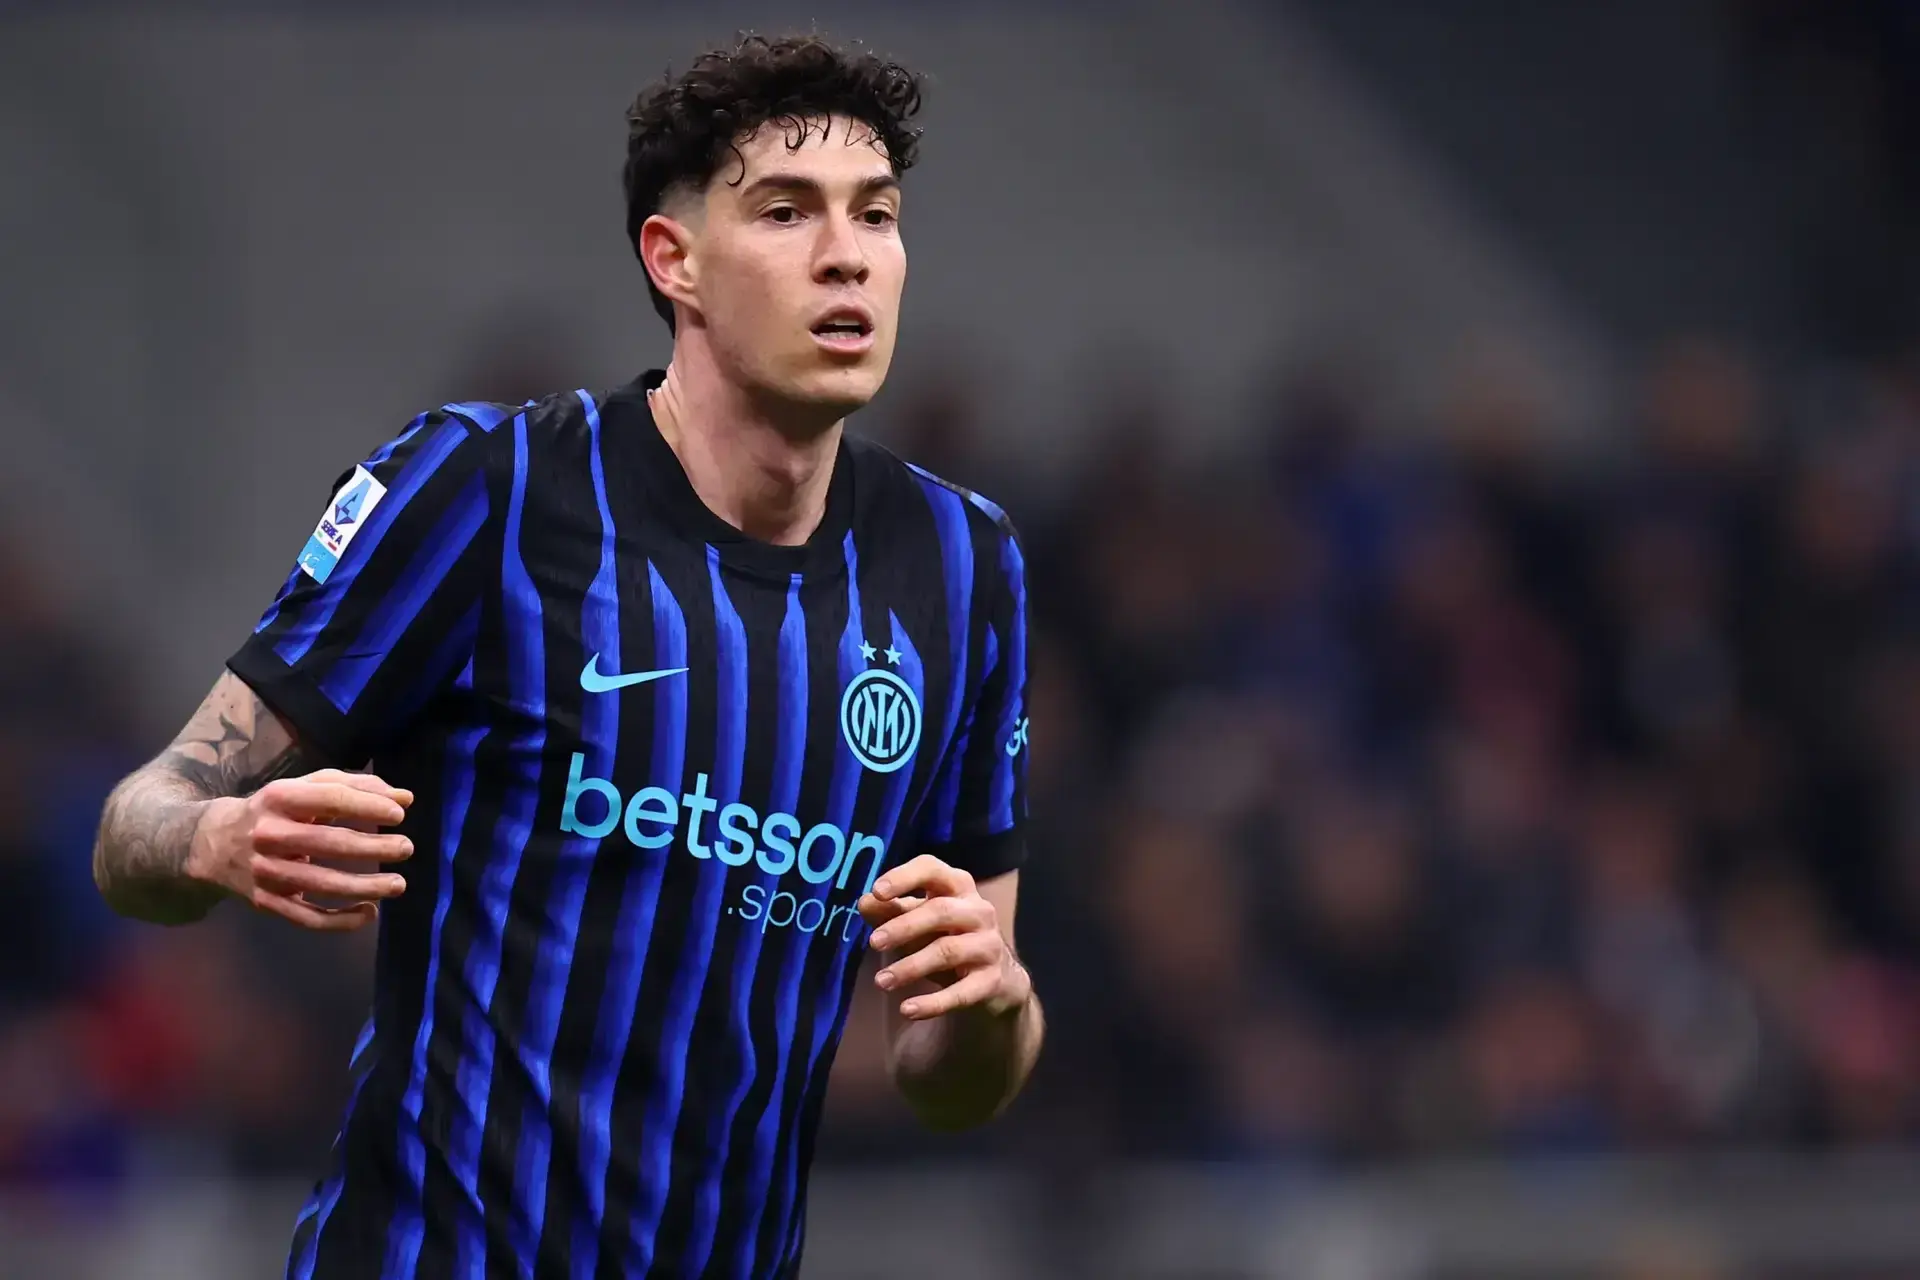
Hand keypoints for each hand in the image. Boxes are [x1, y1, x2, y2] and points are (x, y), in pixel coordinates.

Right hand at [187, 768, 413, 931]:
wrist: (214, 844)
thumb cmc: (275, 810)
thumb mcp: (305, 788)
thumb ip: (355, 787)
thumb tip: (405, 799)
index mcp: (279, 798)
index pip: (328, 799)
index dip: (366, 806)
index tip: (399, 815)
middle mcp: (269, 835)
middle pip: (328, 843)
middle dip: (372, 847)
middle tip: (406, 847)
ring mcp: (265, 872)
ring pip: (321, 884)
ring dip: (365, 887)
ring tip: (399, 884)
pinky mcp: (266, 902)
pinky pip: (307, 918)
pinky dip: (341, 921)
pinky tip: (369, 913)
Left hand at [857, 855, 1029, 1021]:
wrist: (997, 979)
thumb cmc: (947, 938)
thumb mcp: (918, 921)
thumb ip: (890, 911)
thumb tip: (864, 902)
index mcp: (957, 887)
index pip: (933, 869)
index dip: (905, 877)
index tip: (877, 891)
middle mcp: (979, 911)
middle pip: (941, 911)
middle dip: (904, 926)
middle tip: (873, 943)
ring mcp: (989, 945)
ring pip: (948, 951)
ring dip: (911, 966)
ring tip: (881, 981)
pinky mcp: (992, 980)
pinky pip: (962, 992)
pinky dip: (933, 1003)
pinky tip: (907, 1010)